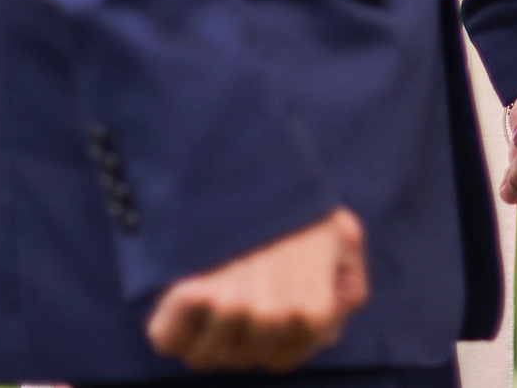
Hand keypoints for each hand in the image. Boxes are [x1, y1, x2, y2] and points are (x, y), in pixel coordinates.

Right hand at [145, 206, 368, 372]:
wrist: (255, 155)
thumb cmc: (298, 198)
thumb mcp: (345, 237)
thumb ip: (349, 288)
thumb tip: (330, 333)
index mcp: (314, 312)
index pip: (281, 360)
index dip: (268, 340)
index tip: (257, 312)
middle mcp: (275, 317)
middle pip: (239, 360)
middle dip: (234, 336)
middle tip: (230, 293)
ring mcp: (234, 307)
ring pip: (202, 357)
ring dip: (200, 334)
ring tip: (205, 294)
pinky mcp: (193, 291)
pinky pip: (167, 340)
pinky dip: (168, 327)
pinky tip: (177, 300)